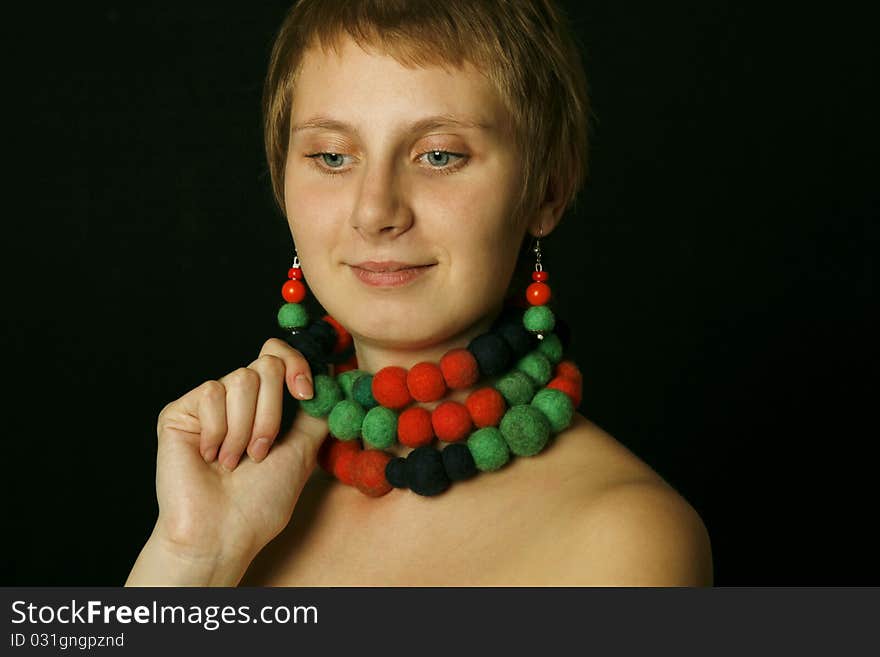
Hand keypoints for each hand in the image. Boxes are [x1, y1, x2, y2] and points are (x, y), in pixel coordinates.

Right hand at [151, 338, 328, 568]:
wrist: (222, 532)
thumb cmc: (261, 501)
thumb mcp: (303, 450)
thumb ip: (316, 411)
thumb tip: (330, 376)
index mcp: (266, 406)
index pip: (280, 356)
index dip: (297, 364)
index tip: (306, 394)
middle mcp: (238, 400)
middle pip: (267, 365)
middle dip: (272, 413)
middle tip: (260, 453)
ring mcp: (209, 404)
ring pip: (242, 379)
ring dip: (246, 429)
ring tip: (234, 461)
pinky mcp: (180, 411)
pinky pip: (211, 393)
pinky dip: (218, 431)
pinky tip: (210, 457)